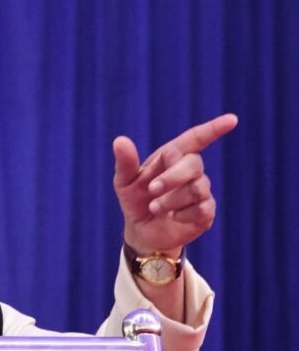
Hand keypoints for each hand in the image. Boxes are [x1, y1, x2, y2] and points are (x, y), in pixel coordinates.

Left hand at [113, 114, 237, 254]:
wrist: (142, 231)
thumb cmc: (135, 200)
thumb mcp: (124, 182)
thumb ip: (125, 162)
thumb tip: (119, 140)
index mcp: (172, 156)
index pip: (195, 139)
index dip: (213, 129)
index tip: (232, 120)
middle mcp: (191, 170)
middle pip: (193, 163)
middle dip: (172, 177)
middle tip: (151, 190)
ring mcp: (201, 190)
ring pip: (196, 188)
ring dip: (171, 199)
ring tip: (154, 208)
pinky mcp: (206, 211)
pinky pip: (201, 209)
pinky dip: (182, 215)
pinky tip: (173, 217)